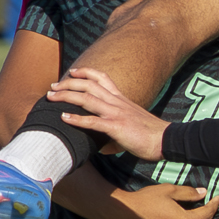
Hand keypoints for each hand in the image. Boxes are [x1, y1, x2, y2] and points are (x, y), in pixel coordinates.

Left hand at [48, 67, 167, 161]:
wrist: (168, 140)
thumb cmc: (153, 136)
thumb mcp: (133, 126)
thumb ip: (116, 131)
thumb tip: (102, 146)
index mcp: (123, 99)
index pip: (102, 78)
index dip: (85, 72)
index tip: (72, 72)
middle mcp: (118, 102)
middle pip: (89, 85)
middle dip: (68, 83)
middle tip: (53, 86)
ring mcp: (117, 113)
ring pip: (87, 98)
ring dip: (66, 96)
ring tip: (51, 97)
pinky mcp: (117, 127)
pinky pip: (93, 121)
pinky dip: (77, 119)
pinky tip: (64, 118)